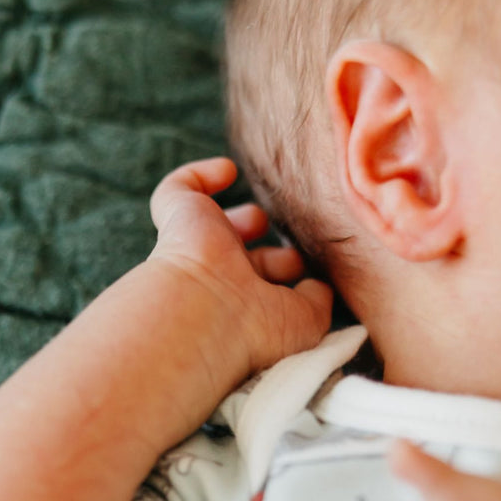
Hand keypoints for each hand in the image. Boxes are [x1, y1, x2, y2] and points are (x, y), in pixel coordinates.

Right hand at [147, 157, 332, 383]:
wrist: (205, 312)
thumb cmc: (254, 328)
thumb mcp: (305, 322)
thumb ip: (319, 301)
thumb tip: (322, 285)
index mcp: (242, 302)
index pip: (264, 281)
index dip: (286, 268)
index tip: (306, 268)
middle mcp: (218, 276)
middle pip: (244, 255)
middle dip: (271, 249)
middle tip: (292, 251)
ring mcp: (196, 245)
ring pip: (214, 227)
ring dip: (244, 218)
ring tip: (260, 220)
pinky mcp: (178, 214)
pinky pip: (179, 189)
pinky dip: (200, 175)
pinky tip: (227, 172)